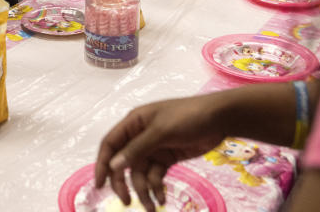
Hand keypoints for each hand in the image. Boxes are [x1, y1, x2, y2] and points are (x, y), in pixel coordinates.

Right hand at [94, 92, 237, 210]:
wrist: (219, 119)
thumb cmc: (188, 116)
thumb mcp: (161, 132)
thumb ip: (137, 149)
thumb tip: (114, 166)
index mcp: (134, 123)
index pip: (110, 144)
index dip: (103, 164)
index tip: (100, 185)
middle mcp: (140, 136)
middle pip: (123, 163)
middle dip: (124, 183)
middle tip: (127, 202)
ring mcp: (154, 148)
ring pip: (141, 174)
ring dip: (144, 191)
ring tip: (152, 208)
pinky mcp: (167, 157)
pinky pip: (155, 176)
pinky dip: (157, 188)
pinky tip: (162, 199)